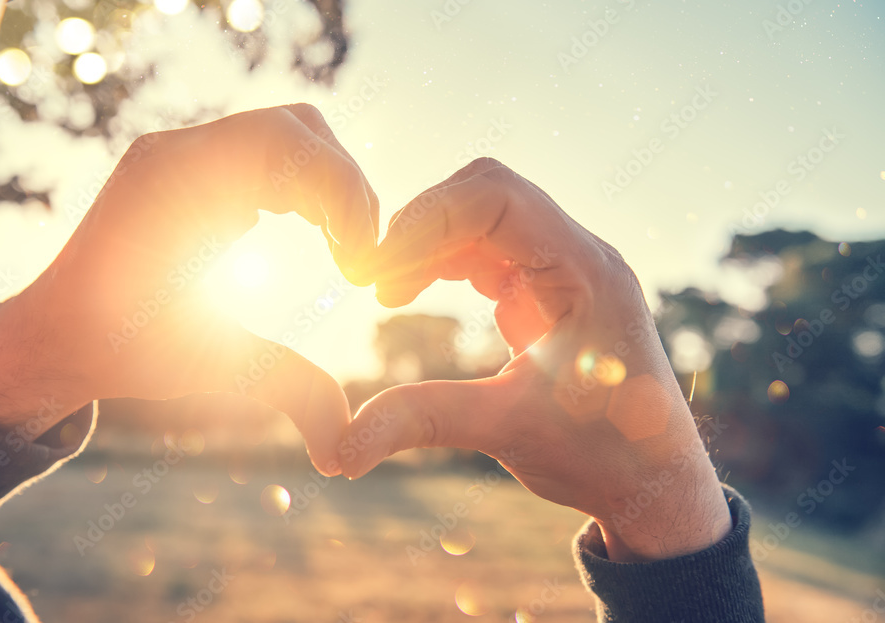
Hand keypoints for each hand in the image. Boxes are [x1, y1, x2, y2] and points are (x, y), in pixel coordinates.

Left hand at [0, 104, 377, 475]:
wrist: (53, 337)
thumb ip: (286, 391)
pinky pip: (268, 156)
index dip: (346, 194)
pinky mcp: (193, 171)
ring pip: (290, 137)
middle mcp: (178, 150)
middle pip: (300, 128)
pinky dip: (304, 190)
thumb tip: (343, 451)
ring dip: (329, 189)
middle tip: (360, 259)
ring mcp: (185, 155)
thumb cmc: (118, 350)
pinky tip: (313, 239)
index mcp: (176, 179)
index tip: (359, 265)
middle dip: (346, 190)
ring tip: (344, 252)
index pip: (290, 142)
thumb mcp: (207, 365)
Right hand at [344, 158, 731, 560]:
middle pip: (487, 193)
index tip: (378, 269)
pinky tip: (409, 292)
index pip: (498, 198)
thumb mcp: (507, 431)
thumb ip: (423, 421)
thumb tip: (339, 448)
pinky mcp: (547, 290)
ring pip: (483, 218)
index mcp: (585, 272)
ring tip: (384, 291)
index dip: (428, 220)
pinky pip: (487, 250)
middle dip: (422, 225)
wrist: (653, 482)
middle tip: (371, 276)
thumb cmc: (602, 456)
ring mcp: (564, 269)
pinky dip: (442, 262)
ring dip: (428, 244)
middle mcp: (579, 256)